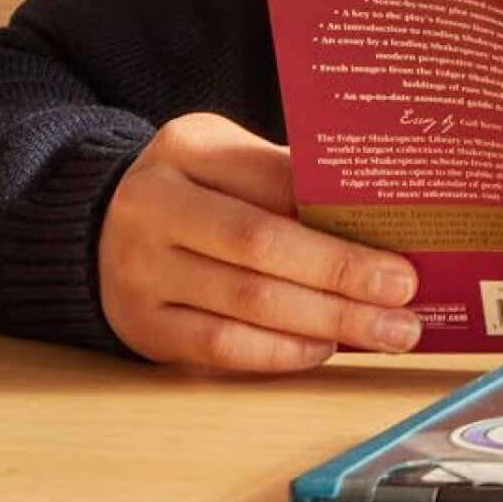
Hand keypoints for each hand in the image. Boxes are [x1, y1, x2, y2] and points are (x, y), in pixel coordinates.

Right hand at [98, 112, 420, 370]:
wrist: (98, 230)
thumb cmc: (193, 189)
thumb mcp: (228, 156)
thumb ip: (287, 177)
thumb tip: (382, 212)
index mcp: (186, 149)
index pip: (275, 179)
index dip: (340, 212)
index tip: (402, 236)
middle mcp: (154, 207)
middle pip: (262, 244)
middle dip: (343, 272)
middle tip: (404, 291)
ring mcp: (141, 272)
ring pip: (246, 303)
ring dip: (327, 321)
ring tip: (386, 330)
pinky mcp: (142, 327)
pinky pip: (219, 347)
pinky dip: (279, 352)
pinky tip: (325, 348)